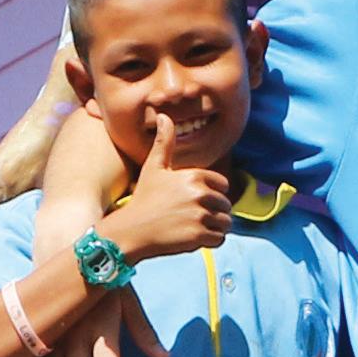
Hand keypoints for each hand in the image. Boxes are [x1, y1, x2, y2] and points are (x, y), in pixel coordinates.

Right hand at [106, 111, 232, 259]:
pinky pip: (220, 239)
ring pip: (226, 223)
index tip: (194, 201)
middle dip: (214, 213)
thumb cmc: (143, 199)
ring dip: (214, 228)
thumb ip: (165, 142)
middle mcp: (200, 194)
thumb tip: (164, 115)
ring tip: (194, 228)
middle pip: (226, 206)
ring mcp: (200, 215)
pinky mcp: (199, 236)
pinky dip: (210, 241)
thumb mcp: (153, 167)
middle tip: (191, 217)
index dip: (212, 194)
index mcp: (194, 176)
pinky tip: (193, 238)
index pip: (223, 186)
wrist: (131, 230)